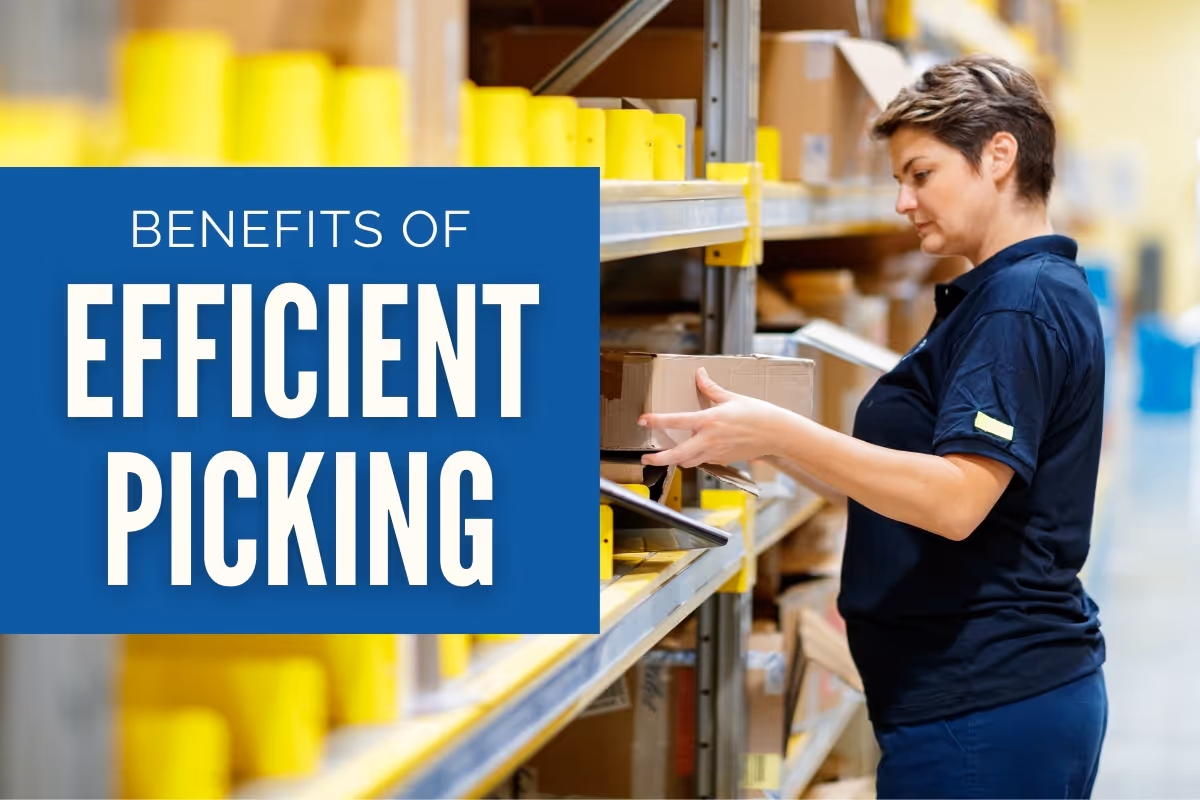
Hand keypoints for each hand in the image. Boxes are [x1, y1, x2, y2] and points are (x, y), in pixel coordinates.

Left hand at [638, 368, 791, 466]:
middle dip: (659, 459)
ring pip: (688, 462)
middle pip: (677, 455)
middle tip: (646, 459)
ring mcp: (716, 453)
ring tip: (668, 456)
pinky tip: (695, 452)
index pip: (676, 421)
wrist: (776, 433)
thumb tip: (699, 374)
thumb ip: (711, 388)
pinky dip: (695, 459)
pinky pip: (703, 462)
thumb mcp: (732, 397)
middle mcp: (709, 439)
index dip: (657, 421)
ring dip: (677, 460)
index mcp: (709, 421)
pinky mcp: (723, 460)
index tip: (643, 420)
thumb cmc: (757, 414)